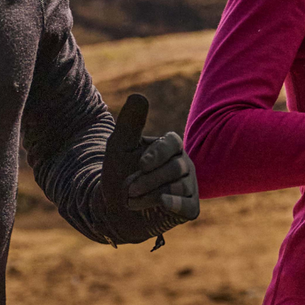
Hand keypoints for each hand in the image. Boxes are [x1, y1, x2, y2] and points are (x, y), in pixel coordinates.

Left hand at [100, 94, 199, 244]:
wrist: (114, 209)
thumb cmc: (119, 173)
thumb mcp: (120, 146)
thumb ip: (130, 122)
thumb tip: (139, 95)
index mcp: (171, 146)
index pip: (173, 143)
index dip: (158, 154)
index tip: (141, 165)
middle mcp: (184, 164)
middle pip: (175, 168)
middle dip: (148, 180)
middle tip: (129, 189)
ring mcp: (189, 186)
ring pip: (179, 188)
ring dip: (150, 195)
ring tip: (133, 200)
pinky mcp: (190, 208)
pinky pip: (188, 206)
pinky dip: (174, 205)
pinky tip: (162, 203)